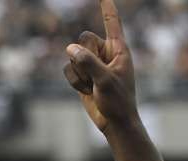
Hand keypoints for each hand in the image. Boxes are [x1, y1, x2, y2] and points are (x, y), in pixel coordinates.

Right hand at [63, 0, 136, 132]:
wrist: (115, 123)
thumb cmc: (118, 102)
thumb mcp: (105, 81)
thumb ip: (89, 62)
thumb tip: (70, 49)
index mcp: (119, 51)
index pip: (112, 24)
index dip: (107, 9)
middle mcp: (105, 53)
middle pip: (83, 39)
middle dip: (85, 58)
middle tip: (98, 76)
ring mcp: (93, 63)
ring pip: (72, 56)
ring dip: (81, 74)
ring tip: (95, 87)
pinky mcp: (82, 74)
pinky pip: (68, 69)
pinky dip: (75, 81)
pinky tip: (86, 91)